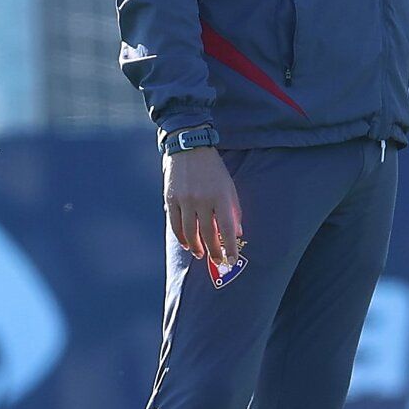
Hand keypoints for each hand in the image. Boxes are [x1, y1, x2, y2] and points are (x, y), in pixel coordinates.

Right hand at [163, 147, 243, 264]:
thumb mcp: (229, 187)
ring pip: (190, 232)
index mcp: (221, 196)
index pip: (227, 228)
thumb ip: (234, 210)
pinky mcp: (171, 198)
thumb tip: (237, 233)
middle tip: (217, 261)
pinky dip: (181, 237)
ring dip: (196, 247)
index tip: (231, 260)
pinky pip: (175, 224)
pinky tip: (187, 244)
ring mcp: (185, 199)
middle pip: (208, 234)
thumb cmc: (213, 169)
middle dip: (213, 252)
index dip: (230, 248)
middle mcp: (203, 199)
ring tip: (200, 254)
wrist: (189, 147)